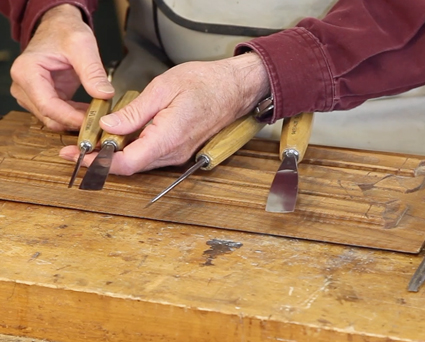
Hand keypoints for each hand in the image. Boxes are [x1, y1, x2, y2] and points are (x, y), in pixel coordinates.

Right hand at [10, 4, 113, 130]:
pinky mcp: (42, 98)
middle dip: (76, 122)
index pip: (48, 105)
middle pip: (50, 116)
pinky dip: (76, 116)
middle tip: (103, 120)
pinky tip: (92, 111)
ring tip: (100, 114)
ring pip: (54, 120)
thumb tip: (105, 95)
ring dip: (77, 120)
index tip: (94, 121)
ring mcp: (31, 95)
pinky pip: (59, 115)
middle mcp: (23, 86)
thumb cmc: (65, 31)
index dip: (72, 118)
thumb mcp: (83, 46)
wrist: (58, 27)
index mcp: (27, 72)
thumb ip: (93, 72)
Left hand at [59, 52, 269, 174]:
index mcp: (168, 137)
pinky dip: (130, 151)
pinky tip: (118, 139)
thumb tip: (108, 126)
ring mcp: (178, 154)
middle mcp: (174, 152)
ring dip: (114, 156)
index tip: (76, 156)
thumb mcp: (163, 88)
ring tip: (92, 142)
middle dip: (100, 161)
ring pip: (139, 163)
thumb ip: (134, 112)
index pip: (128, 163)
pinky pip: (150, 156)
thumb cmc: (205, 84)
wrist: (234, 89)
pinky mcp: (180, 150)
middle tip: (74, 149)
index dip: (99, 163)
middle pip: (130, 167)